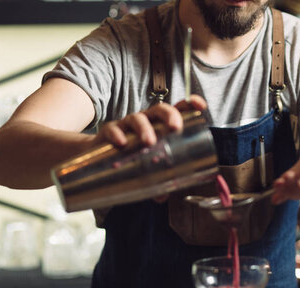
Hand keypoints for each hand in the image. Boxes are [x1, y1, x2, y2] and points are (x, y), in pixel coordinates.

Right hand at [93, 95, 207, 202]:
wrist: (98, 157)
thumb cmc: (130, 157)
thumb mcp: (147, 167)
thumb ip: (156, 181)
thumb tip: (162, 196)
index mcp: (160, 125)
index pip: (177, 109)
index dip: (190, 103)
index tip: (201, 106)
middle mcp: (146, 121)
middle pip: (159, 109)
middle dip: (170, 115)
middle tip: (175, 128)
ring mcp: (127, 125)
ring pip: (137, 118)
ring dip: (144, 128)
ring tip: (149, 142)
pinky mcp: (108, 131)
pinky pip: (112, 128)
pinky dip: (117, 134)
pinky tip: (122, 143)